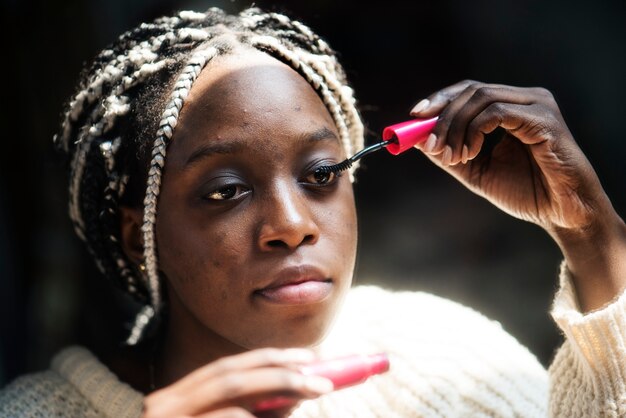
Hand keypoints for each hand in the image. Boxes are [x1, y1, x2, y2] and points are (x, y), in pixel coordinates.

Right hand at [142, 348, 331, 417]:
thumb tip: (292, 399)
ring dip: (272, 398)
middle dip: (279, 375)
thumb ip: (249, 414)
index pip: (227, 369)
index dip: (269, 360)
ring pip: (230, 403)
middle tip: (321, 381)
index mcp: (177, 397)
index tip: (307, 359)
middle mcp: (165, 406)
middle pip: (229, 378)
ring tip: (305, 398)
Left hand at [410, 80, 625, 310]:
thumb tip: (419, 139)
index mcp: (513, 107)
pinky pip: (497, 113)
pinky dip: (474, 131)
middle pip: (472, 89)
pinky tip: (470, 153)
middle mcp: (527, 99)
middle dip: (442, 116)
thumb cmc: (526, 192)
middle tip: (429, 144)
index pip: (470, 89)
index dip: (441, 99)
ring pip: (481, 98)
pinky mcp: (544, 119)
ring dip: (456, 127)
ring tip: (453, 156)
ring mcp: (538, 105)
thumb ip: (450, 154)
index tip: (415, 116)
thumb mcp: (476, 171)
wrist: (562, 214)